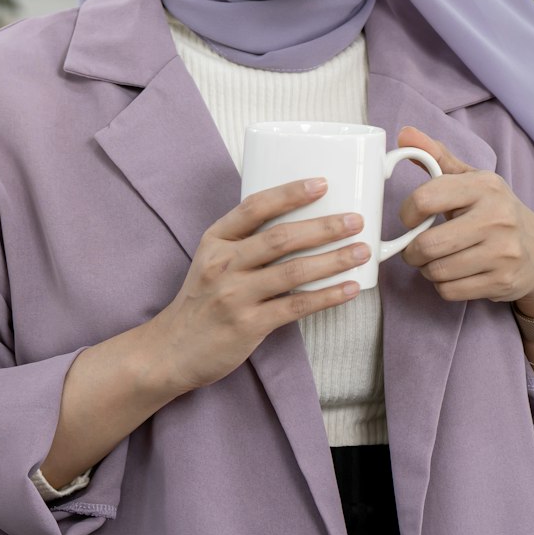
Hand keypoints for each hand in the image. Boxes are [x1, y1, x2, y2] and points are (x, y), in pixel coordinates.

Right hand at [142, 177, 369, 396]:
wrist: (171, 350)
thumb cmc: (200, 301)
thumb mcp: (211, 261)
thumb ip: (244, 244)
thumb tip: (300, 225)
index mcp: (215, 241)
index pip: (254, 207)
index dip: (290, 193)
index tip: (322, 184)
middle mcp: (223, 264)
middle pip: (281, 238)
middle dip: (324, 227)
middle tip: (355, 220)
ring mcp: (234, 295)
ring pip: (293, 272)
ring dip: (333, 260)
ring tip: (361, 251)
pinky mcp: (248, 325)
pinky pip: (296, 307)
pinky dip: (327, 296)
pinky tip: (349, 288)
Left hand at [394, 127, 533, 315]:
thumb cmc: (495, 212)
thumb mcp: (471, 180)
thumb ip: (436, 157)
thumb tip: (404, 134)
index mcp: (485, 186)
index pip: (425, 199)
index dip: (406, 214)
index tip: (410, 219)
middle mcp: (497, 217)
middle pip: (427, 245)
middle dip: (412, 252)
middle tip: (416, 249)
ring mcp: (503, 252)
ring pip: (436, 272)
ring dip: (428, 270)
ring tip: (439, 260)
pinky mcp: (503, 281)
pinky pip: (450, 291)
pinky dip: (444, 286)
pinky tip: (455, 274)